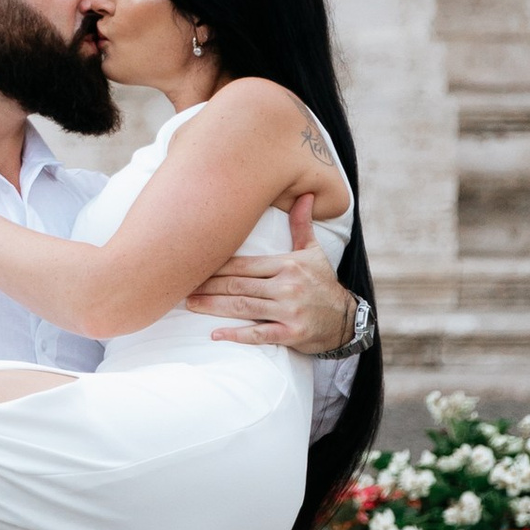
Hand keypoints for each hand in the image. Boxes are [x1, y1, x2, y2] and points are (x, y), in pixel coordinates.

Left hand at [186, 198, 360, 356]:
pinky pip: (259, 334)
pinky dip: (236, 335)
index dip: (216, 266)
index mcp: (287, 264)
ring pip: (243, 307)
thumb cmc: (323, 283)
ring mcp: (289, 310)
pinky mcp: (291, 333)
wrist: (346, 319)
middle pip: (238, 285)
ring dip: (213, 307)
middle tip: (183, 286)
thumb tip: (305, 194)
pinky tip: (216, 334)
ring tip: (190, 305)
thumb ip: (302, 225)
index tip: (194, 265)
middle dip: (208, 286)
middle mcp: (286, 286)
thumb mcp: (314, 252)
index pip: (243, 264)